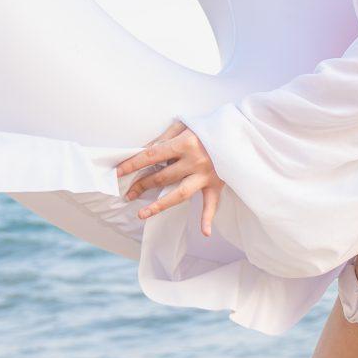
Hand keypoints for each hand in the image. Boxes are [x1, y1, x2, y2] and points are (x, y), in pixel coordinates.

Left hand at [116, 120, 224, 237]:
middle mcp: (195, 160)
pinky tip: (205, 232)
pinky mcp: (217, 184)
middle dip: (142, 185)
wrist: (238, 131)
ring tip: (142, 214)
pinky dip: (209, 218)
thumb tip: (143, 150)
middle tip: (129, 193)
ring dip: (159, 205)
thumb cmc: (209, 127)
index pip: (152, 155)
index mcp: (185, 143)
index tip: (119, 172)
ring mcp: (206, 175)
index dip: (133, 164)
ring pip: (179, 194)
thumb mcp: (185, 125)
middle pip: (162, 177)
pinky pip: (212, 204)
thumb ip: (163, 137)